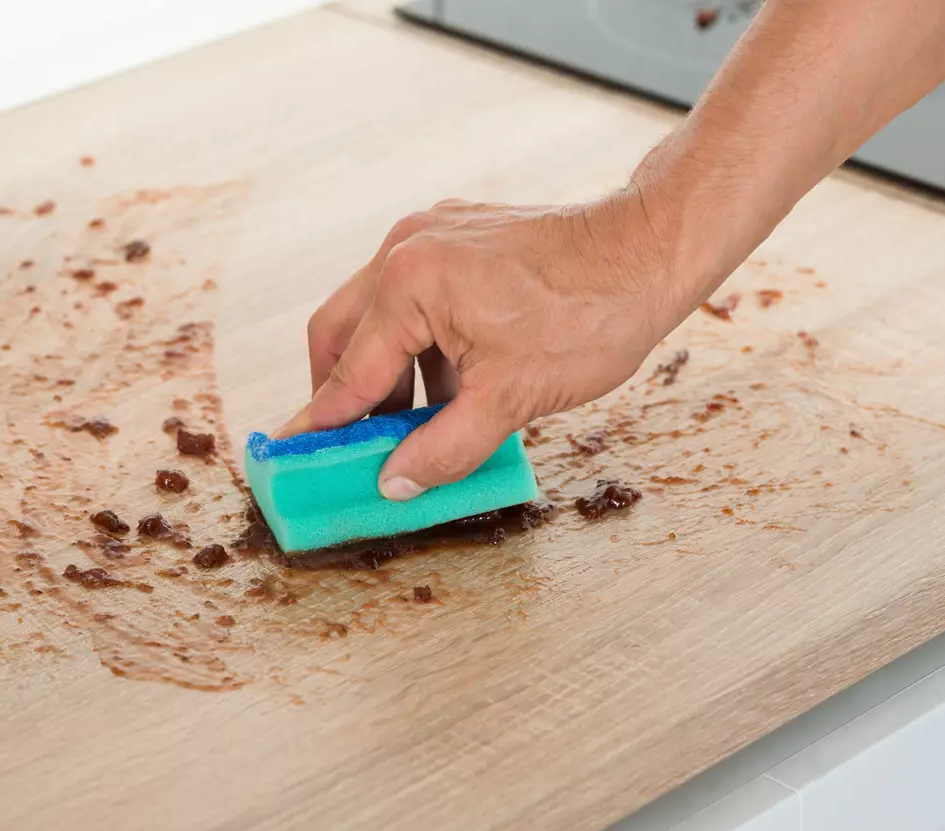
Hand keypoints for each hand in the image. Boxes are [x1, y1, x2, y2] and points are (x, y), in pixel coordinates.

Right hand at [275, 187, 693, 500]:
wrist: (651, 250)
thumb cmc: (590, 317)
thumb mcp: (511, 400)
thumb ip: (443, 448)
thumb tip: (393, 483)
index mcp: (409, 284)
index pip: (349, 371)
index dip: (323, 423)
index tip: (293, 455)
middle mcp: (405, 248)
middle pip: (340, 331)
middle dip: (342, 393)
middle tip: (349, 443)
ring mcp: (429, 234)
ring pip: (375, 313)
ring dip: (385, 370)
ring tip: (411, 423)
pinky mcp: (456, 234)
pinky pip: (412, 296)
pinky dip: (416, 343)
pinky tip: (447, 384)